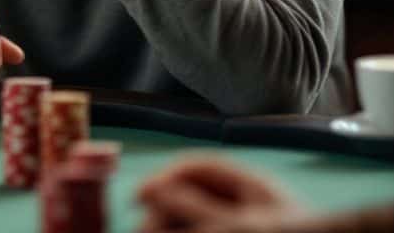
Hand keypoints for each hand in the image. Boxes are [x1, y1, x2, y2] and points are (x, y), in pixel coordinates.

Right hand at [136, 156, 308, 232]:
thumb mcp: (241, 226)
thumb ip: (197, 208)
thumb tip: (155, 188)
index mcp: (253, 186)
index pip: (200, 167)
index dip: (166, 177)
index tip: (140, 196)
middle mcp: (247, 203)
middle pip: (193, 194)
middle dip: (163, 208)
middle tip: (142, 229)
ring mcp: (244, 224)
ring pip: (194, 218)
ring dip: (169, 224)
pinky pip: (204, 228)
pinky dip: (185, 230)